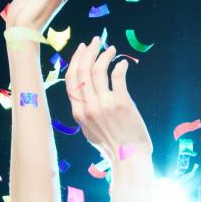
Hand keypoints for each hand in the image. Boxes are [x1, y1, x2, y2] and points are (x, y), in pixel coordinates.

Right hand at [65, 37, 151, 158]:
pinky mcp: (122, 103)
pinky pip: (117, 77)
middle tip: (96, 41)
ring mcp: (104, 105)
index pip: (71, 80)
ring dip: (104, 56)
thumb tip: (84, 98)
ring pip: (98, 71)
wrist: (129, 160)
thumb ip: (85, 113)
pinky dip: (119, 66)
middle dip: (88, 52)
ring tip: (111, 49)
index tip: (81, 50)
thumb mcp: (90, 132)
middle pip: (82, 71)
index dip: (75, 61)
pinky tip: (123, 63)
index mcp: (78, 113)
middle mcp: (88, 107)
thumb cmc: (112, 147)